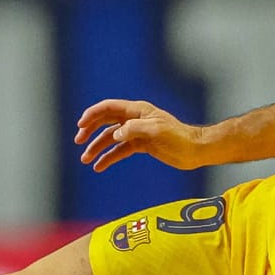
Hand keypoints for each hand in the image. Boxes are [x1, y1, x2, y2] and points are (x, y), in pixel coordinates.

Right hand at [75, 100, 208, 172]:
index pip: (109, 108)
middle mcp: (135, 119)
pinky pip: (120, 150)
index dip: (92, 114)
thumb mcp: (156, 130)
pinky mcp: (141, 145)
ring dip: (97, 147)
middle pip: (106, 121)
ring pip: (111, 138)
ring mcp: (137, 133)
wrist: (195, 150)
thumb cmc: (179, 137)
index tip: (80, 125)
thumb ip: (134, 129)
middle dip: (90, 130)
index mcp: (138, 110)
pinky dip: (109, 157)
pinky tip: (100, 166)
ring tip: (86, 159)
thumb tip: (115, 133)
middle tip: (78, 141)